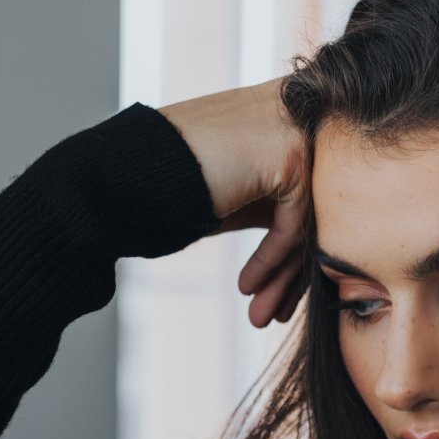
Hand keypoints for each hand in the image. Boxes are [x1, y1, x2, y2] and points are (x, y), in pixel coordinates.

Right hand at [157, 77, 310, 325]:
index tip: (270, 293)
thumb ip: (274, 207)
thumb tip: (308, 262)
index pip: (304, 195)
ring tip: (261, 317)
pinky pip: (292, 223)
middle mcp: (299, 121)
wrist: (128, 170)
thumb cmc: (175, 183)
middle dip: (288, 272)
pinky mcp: (290, 156)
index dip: (288, 252)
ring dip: (281, 277)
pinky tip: (248, 286)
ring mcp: (297, 135)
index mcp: (285, 122)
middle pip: (310, 211)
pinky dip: (271, 259)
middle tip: (271, 315)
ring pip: (304, 222)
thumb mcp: (239, 193)